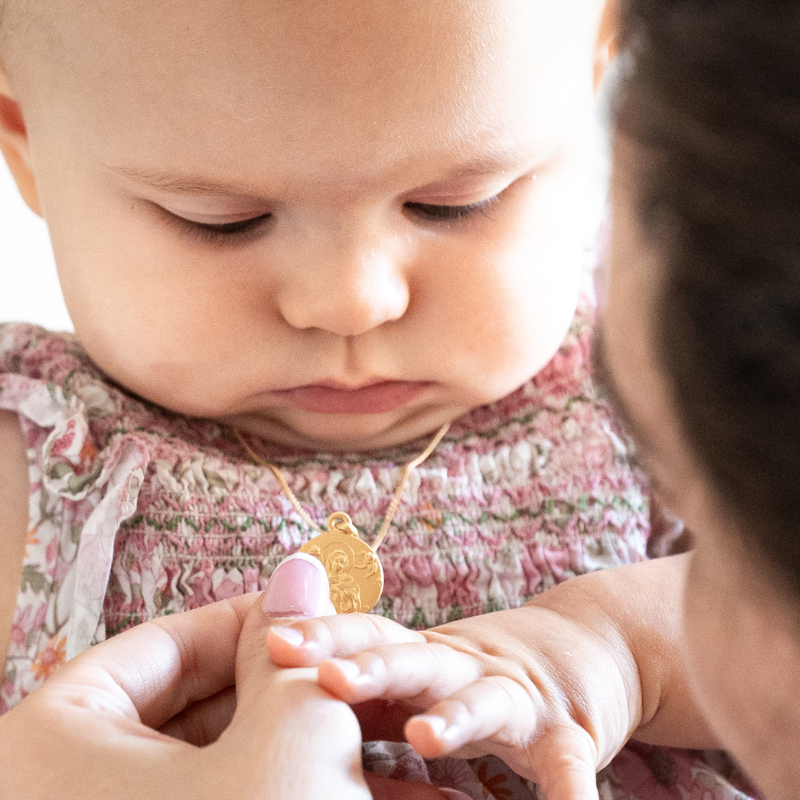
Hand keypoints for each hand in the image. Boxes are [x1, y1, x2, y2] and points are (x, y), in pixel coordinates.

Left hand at [0, 554, 453, 799]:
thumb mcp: (291, 740)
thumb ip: (291, 647)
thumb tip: (300, 565)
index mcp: (48, 744)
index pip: (160, 646)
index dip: (246, 621)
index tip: (311, 616)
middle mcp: (56, 790)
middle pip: (184, 708)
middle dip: (274, 693)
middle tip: (342, 680)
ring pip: (202, 769)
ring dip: (283, 750)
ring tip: (357, 735)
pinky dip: (268, 795)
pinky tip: (343, 789)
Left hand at [267, 557, 705, 799]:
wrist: (581, 647)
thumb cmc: (473, 674)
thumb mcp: (415, 677)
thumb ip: (361, 691)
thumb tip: (272, 705)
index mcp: (416, 655)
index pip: (364, 635)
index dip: (322, 636)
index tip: (275, 644)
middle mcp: (461, 665)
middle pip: (411, 657)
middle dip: (370, 666)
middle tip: (326, 678)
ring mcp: (515, 696)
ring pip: (485, 699)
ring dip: (456, 715)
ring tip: (425, 737)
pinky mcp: (565, 732)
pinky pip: (566, 763)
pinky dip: (566, 789)